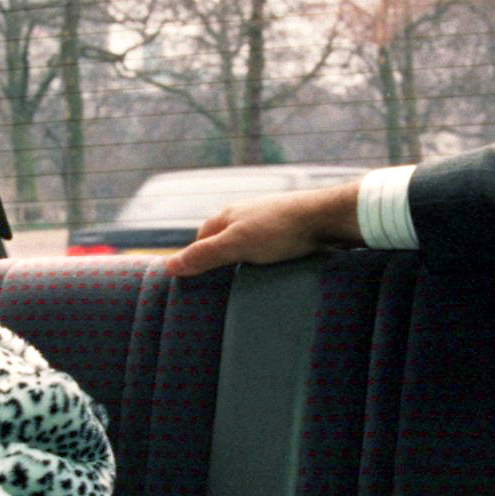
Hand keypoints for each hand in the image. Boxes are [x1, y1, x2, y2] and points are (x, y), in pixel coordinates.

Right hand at [163, 180, 365, 276]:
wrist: (325, 217)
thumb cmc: (280, 230)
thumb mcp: (237, 245)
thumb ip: (205, 255)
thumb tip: (169, 266)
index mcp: (229, 215)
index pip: (202, 237)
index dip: (196, 256)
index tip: (194, 278)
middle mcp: (247, 213)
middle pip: (223, 236)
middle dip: (218, 256)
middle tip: (218, 282)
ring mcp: (269, 219)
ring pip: (247, 240)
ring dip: (243, 256)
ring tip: (245, 278)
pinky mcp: (290, 227)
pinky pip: (270, 243)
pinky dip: (265, 256)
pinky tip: (273, 267)